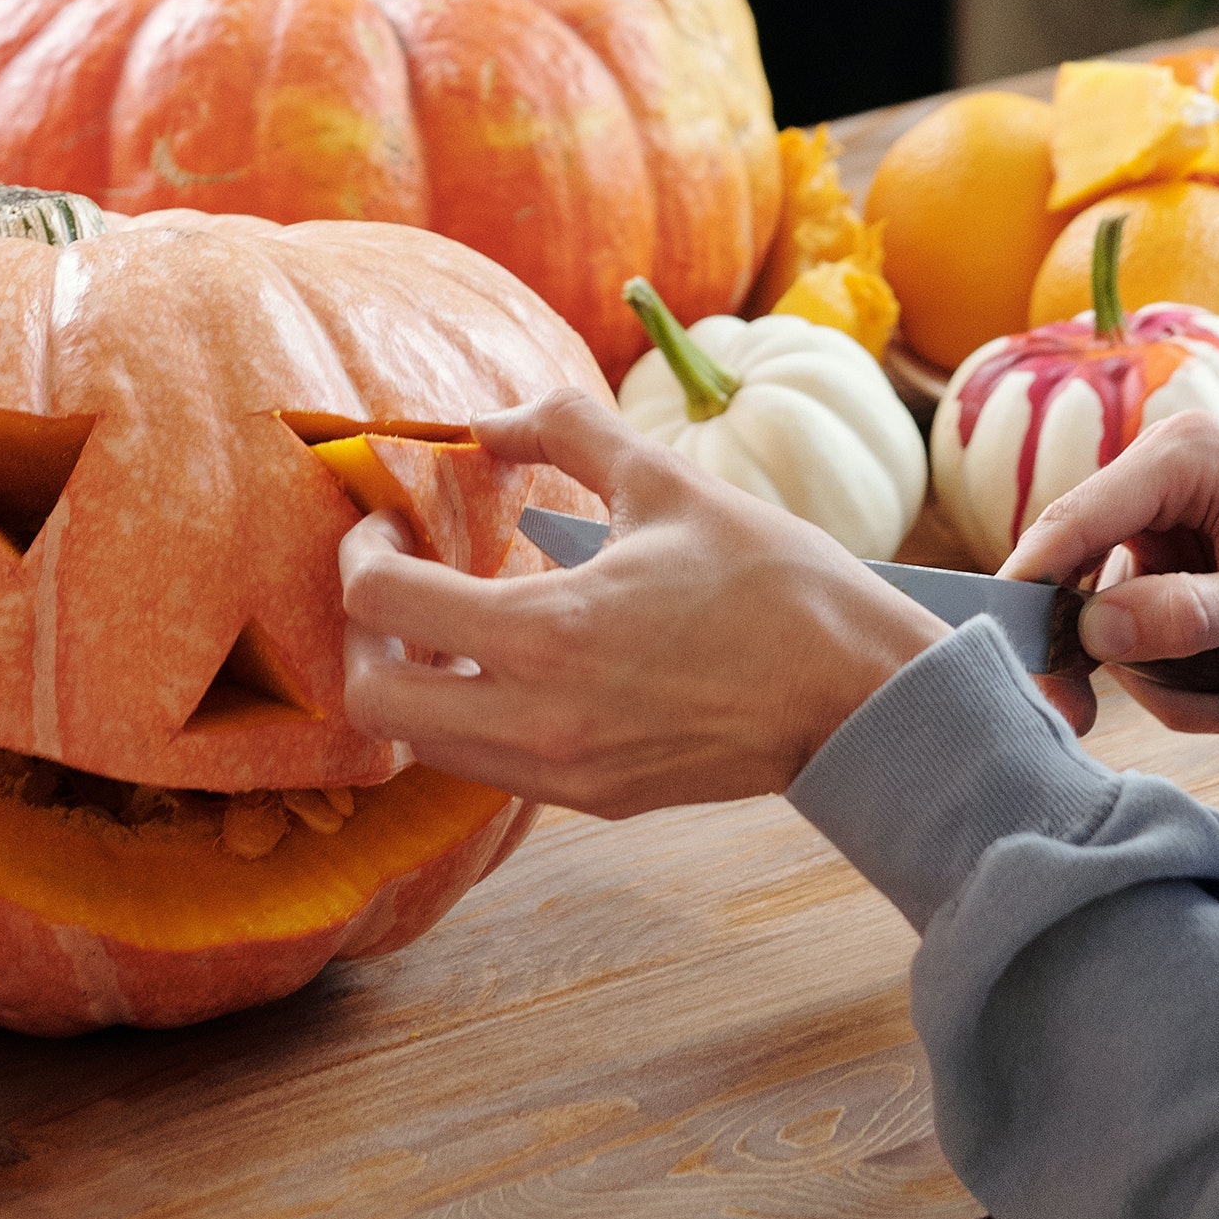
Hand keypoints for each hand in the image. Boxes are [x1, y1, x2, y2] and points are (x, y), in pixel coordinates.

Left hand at [338, 382, 933, 814]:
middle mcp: (538, 722)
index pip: (385, 606)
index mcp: (548, 635)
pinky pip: (484, 766)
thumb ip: (564, 428)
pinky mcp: (591, 799)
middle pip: (374, 705)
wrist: (858, 696)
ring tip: (447, 617)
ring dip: (410, 681)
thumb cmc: (772, 581)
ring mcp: (562, 773)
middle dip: (360, 636)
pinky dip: (465, 715)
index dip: (361, 553)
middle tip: (394, 577)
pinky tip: (506, 658)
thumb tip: (486, 419)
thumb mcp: (666, 480)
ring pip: (422, 746)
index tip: (384, 520)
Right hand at [1002, 416, 1218, 739]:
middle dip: (1120, 661)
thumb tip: (1095, 634)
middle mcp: (1166, 475)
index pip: (1074, 520)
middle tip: (1099, 725)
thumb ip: (1188, 618)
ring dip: (1171, 680)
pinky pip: (1154, 624)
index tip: (1012, 660)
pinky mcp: (1186, 556)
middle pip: (1088, 579)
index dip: (1031, 590)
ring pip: (1122, 617)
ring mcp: (1174, 518)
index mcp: (1184, 457)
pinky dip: (1188, 672)